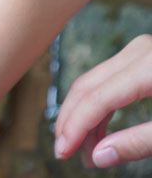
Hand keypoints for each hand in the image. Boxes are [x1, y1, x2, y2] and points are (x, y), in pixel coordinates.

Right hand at [55, 34, 151, 168]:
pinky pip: (107, 81)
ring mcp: (137, 51)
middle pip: (87, 86)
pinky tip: (96, 132)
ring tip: (83, 150)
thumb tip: (99, 156)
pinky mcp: (140, 57)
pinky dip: (99, 107)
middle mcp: (138, 52)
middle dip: (71, 121)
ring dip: (83, 117)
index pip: (97, 99)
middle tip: (64, 151)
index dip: (76, 127)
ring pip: (93, 83)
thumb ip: (139, 142)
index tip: (63, 152)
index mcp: (148, 66)